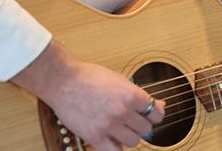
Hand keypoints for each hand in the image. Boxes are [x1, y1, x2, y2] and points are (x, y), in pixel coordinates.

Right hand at [12, 41, 165, 150]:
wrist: (63, 81)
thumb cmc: (89, 77)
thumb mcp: (120, 79)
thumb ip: (139, 95)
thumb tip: (159, 105)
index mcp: (131, 94)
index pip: (156, 114)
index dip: (154, 115)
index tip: (150, 116)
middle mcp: (122, 111)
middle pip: (146, 129)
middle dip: (141, 125)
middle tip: (132, 121)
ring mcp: (109, 125)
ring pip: (134, 141)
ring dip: (130, 136)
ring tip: (121, 129)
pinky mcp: (94, 136)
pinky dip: (116, 147)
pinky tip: (112, 139)